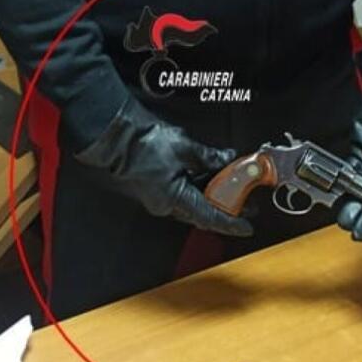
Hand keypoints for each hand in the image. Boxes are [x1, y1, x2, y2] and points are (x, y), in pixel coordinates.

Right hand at [75, 97, 252, 236]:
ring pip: (194, 201)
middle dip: (226, 207)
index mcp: (174, 199)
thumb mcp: (185, 148)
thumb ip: (209, 157)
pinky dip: (199, 185)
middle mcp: (165, 204)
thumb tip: (225, 159)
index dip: (231, 224)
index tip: (246, 228)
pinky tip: (211, 173)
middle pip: (203, 211)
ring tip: (232, 183)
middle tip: (246, 202)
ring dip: (213, 194)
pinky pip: (183, 192)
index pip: (210, 217)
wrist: (114, 134)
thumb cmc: (141, 142)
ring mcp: (159, 197)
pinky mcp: (155, 187)